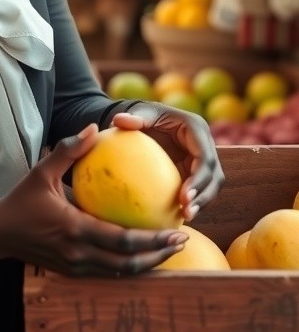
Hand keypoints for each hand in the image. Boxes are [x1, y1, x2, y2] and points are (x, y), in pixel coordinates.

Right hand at [0, 123, 187, 276]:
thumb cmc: (21, 199)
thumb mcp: (41, 171)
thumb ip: (68, 150)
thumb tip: (94, 127)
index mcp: (74, 228)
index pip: (122, 240)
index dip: (153, 240)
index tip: (176, 231)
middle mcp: (78, 253)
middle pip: (128, 263)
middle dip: (159, 255)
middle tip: (182, 240)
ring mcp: (76, 267)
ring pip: (120, 273)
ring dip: (148, 264)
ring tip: (170, 250)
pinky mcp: (73, 273)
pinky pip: (108, 273)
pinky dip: (129, 266)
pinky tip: (145, 254)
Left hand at [112, 103, 224, 221]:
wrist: (147, 121)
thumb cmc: (144, 116)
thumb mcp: (141, 114)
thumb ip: (134, 118)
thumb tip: (119, 121)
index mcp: (196, 129)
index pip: (205, 156)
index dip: (199, 178)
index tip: (184, 196)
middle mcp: (204, 145)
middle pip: (213, 175)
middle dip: (203, 195)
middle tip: (186, 212)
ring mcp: (201, 160)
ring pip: (211, 186)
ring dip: (201, 203)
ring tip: (185, 217)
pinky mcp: (195, 172)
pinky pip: (200, 190)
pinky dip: (193, 203)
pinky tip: (179, 216)